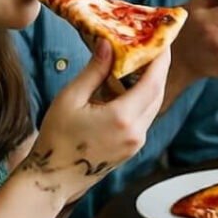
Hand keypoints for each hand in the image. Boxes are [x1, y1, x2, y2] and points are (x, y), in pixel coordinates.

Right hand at [21, 40, 167, 202]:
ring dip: (150, 84)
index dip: (161, 60)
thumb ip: (94, 71)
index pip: (153, 82)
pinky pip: (144, 118)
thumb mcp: (70, 98)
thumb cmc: (56, 137)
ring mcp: (137, 142)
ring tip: (140, 63)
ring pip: (153, 106)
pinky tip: (128, 88)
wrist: (54, 178)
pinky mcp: (133, 148)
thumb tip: (108, 44)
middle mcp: (137, 131)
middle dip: (158, 69)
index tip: (163, 40)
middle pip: (158, 93)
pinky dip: (141, 99)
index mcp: (123, 118)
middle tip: (152, 47)